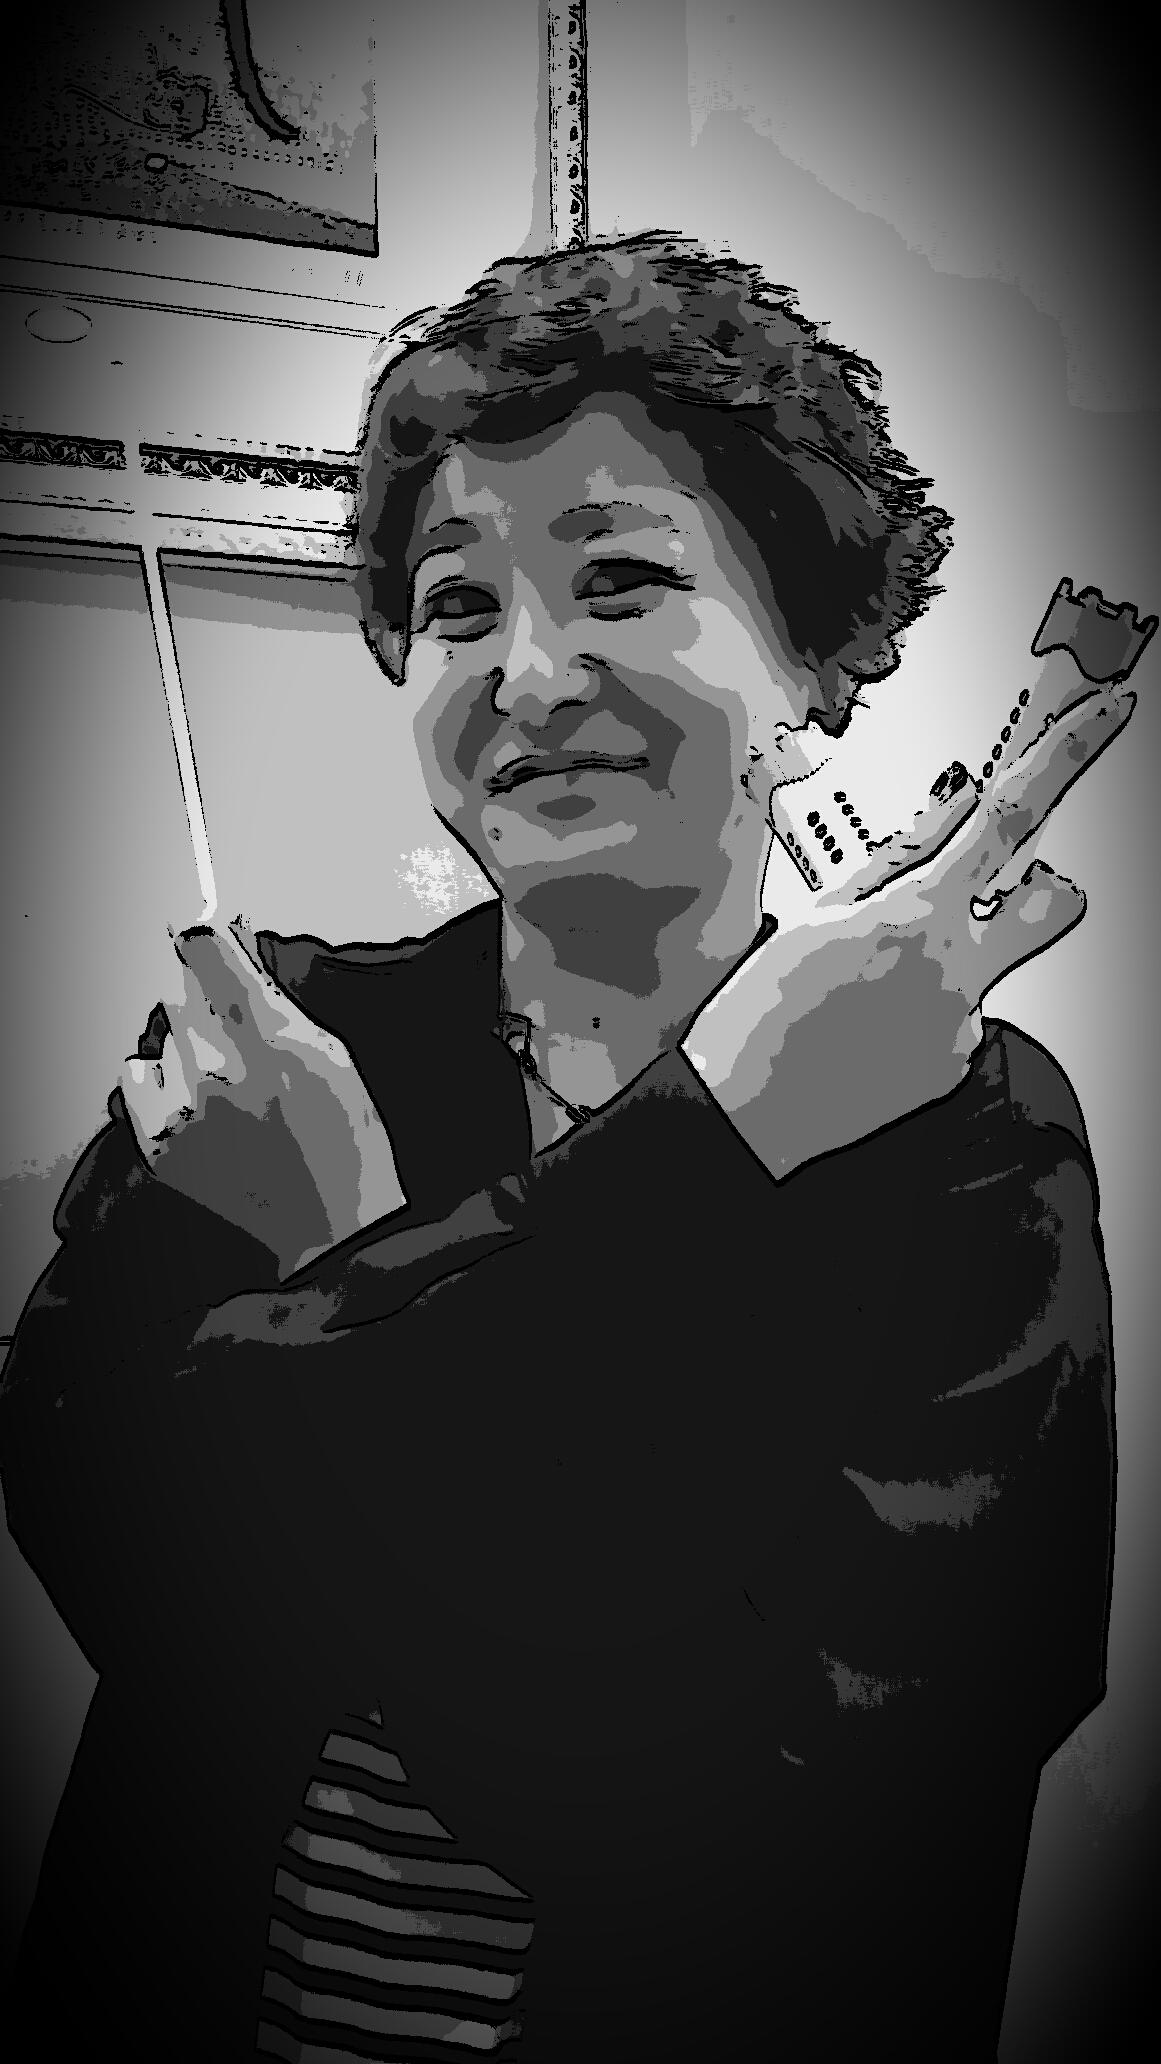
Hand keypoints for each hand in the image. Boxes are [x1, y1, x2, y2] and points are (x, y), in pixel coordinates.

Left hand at [119, 921, 405, 1276]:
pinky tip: (201, 1105)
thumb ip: (274, 996)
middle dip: (210, 1000)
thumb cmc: (345, 1149)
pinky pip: (139, 1076)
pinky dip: (163, 1082)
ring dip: (190, 1045)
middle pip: (182, 992)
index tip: (218, 942)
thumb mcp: (331, 1055)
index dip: (211, 941)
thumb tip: (235, 939)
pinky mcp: (157, 1141)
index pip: (202, 949)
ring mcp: (180, 1109)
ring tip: (230, 1083)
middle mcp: (214, 1069)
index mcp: (267, 1039)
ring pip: (164, 1035)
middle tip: (245, 1034)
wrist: (329, 1235)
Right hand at [684, 672, 1135, 1176]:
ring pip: (989, 962)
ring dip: (952, 958)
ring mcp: (964, 1022)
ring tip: (874, 988)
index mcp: (918, 915)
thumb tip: (954, 805)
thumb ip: (899, 855)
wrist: (743, 1116)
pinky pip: (955, 1015)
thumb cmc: (762, 1014)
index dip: (1069, 757)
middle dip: (1043, 883)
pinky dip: (917, 1011)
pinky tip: (866, 1027)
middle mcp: (958, 969)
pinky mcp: (954, 1065)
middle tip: (991, 890)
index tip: (1106, 715)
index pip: (1011, 817)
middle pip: (1055, 902)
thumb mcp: (819, 913)